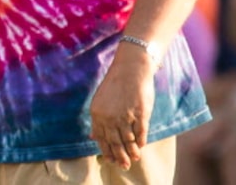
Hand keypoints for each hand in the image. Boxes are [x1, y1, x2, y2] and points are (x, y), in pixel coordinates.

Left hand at [89, 47, 154, 170]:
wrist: (131, 68)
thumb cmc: (116, 84)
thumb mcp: (100, 100)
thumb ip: (98, 119)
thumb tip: (93, 137)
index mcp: (97, 113)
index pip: (101, 138)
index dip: (107, 151)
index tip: (111, 160)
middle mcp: (110, 116)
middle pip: (115, 142)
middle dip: (119, 156)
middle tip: (124, 166)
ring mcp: (125, 115)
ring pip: (128, 140)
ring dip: (132, 151)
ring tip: (134, 158)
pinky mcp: (140, 113)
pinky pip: (141, 132)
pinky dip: (141, 141)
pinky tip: (141, 146)